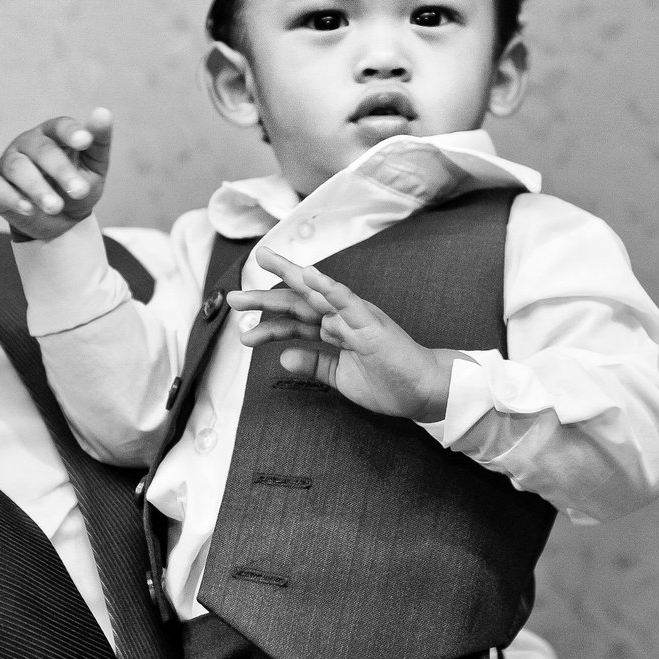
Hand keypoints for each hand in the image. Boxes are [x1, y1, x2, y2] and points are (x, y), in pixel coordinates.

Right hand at [0, 108, 112, 240]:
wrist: (60, 223)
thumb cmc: (76, 186)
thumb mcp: (94, 166)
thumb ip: (98, 141)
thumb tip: (103, 112)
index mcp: (53, 134)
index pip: (60, 126)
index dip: (71, 132)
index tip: (86, 141)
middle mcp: (28, 144)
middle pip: (41, 150)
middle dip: (61, 170)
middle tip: (79, 191)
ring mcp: (9, 164)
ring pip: (18, 168)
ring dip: (38, 188)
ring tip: (56, 207)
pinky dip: (14, 199)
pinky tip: (29, 209)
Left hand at [227, 245, 455, 422]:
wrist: (425, 392)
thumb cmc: (390, 382)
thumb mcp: (341, 377)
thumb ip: (314, 364)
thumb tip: (284, 357)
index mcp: (335, 330)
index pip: (295, 320)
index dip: (268, 320)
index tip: (242, 323)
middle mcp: (342, 318)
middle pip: (298, 303)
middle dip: (265, 299)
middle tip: (233, 298)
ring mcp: (356, 318)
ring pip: (317, 293)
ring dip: (289, 280)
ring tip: (263, 265)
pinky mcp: (371, 324)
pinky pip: (348, 301)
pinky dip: (328, 287)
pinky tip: (309, 275)